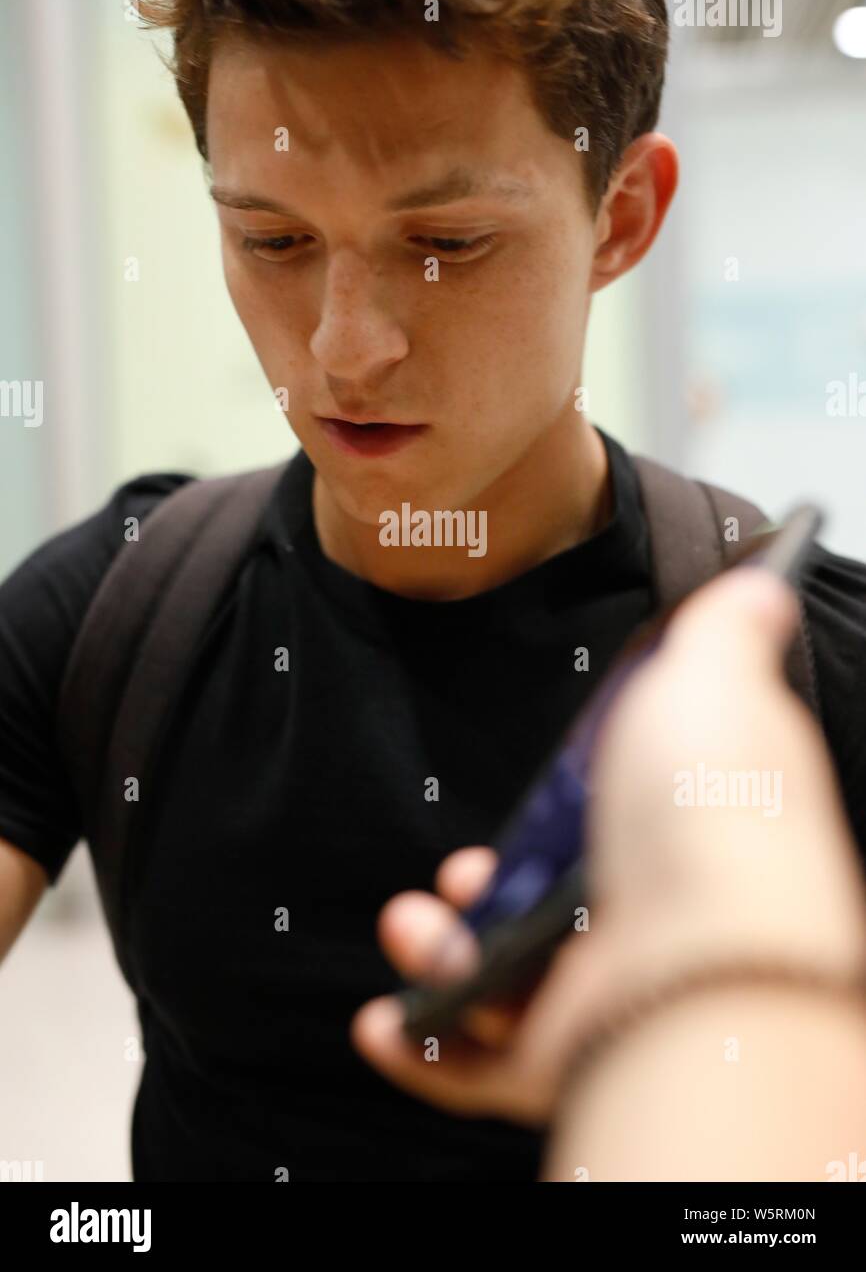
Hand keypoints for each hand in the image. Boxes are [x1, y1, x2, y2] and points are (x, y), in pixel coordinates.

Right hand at [351, 567, 865, 1123]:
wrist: (701, 956)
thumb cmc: (707, 812)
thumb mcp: (711, 682)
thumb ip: (722, 635)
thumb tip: (758, 588)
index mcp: (680, 834)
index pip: (615, 828)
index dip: (559, 814)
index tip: (528, 798)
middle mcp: (648, 920)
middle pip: (544, 908)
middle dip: (478, 888)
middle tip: (462, 871)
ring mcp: (605, 996)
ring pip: (500, 981)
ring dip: (436, 953)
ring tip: (415, 930)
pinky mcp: (565, 1062)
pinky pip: (474, 1067)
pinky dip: (420, 1046)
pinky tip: (386, 1021)